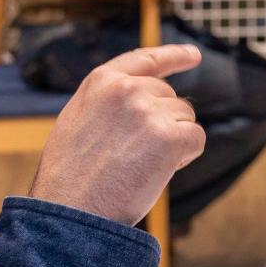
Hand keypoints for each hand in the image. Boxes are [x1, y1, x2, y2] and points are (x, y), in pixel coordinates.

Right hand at [28, 44, 206, 226]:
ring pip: (185, 118)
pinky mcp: (169, 137)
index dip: (174, 56)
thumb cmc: (69, 177)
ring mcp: (148, 111)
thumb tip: (144, 102)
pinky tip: (155, 172)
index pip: (146, 59)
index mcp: (101, 82)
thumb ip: (109, 104)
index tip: (194, 55)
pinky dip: (185, 157)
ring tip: (139, 166)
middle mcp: (127, 89)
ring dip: (172, 141)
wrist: (70, 212)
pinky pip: (196, 139)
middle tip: (133, 156)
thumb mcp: (77, 121)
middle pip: (170, 97)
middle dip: (163, 124)